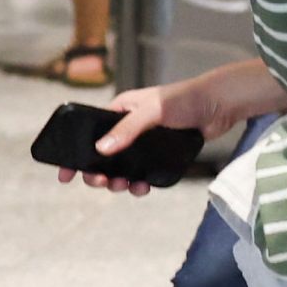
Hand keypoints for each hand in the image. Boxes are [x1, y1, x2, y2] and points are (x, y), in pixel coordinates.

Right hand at [60, 84, 179, 192]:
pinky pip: (142, 174)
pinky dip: (138, 183)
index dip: (75, 152)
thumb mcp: (152, 111)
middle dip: (97, 172)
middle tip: (101, 182)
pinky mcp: (159, 154)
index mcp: (119, 110)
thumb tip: (101, 150)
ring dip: (117, 181)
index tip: (66, 173)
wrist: (220, 104)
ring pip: (121, 168)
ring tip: (123, 187)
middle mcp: (128, 127)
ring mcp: (143, 142)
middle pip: (102, 155)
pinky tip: (142, 187)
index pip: (88, 132)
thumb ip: (127, 129)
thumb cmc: (185, 98)